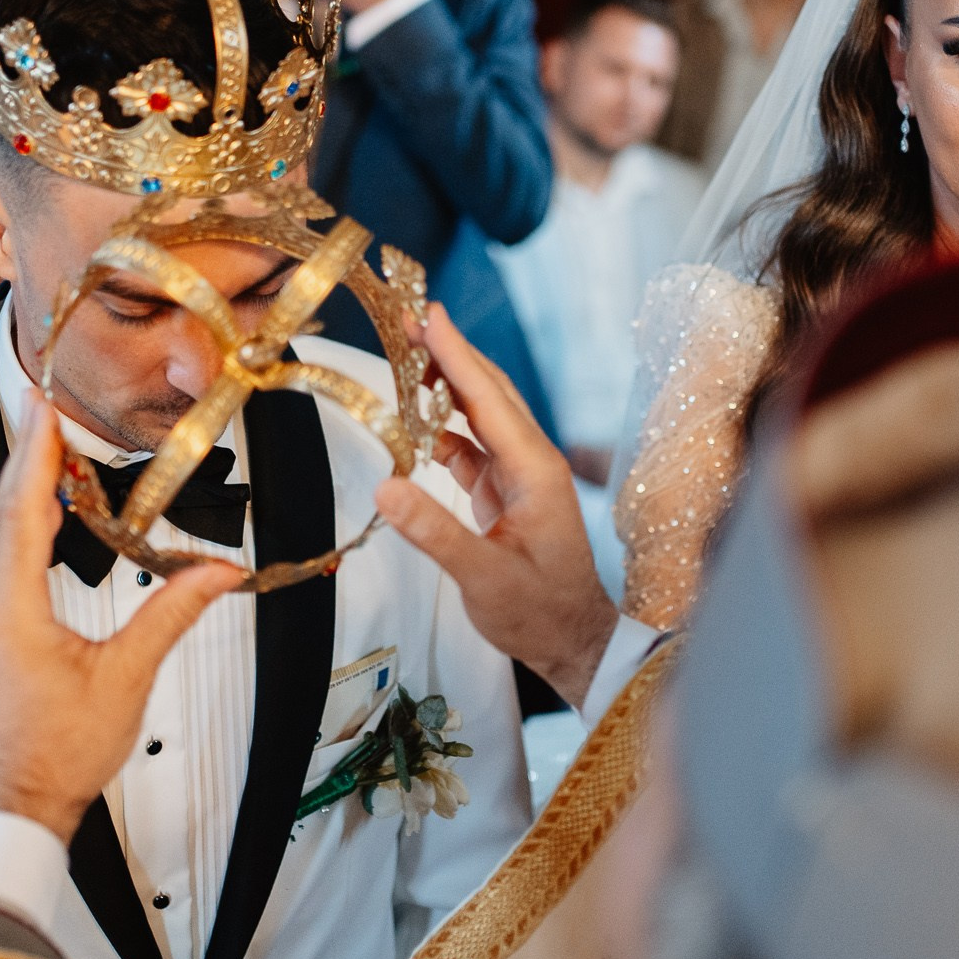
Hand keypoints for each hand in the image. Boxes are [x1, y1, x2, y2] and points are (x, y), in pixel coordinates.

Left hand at [0, 391, 243, 842]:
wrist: (12, 811)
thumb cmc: (59, 755)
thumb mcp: (126, 679)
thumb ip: (170, 615)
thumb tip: (218, 574)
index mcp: (12, 610)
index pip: (23, 511)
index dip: (35, 455)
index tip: (42, 407)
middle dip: (22, 461)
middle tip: (41, 413)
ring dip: (12, 496)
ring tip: (41, 462)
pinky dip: (6, 531)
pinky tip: (28, 531)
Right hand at [375, 304, 620, 708]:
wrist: (573, 643)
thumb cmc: (540, 614)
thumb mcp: (484, 578)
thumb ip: (434, 532)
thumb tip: (384, 486)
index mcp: (537, 471)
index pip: (490, 400)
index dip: (458, 356)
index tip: (431, 314)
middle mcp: (533, 463)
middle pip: (489, 394)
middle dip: (451, 354)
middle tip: (410, 318)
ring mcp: (521, 476)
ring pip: (482, 415)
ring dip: (446, 385)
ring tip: (407, 354)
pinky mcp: (507, 493)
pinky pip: (473, 446)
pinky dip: (443, 428)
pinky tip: (416, 419)